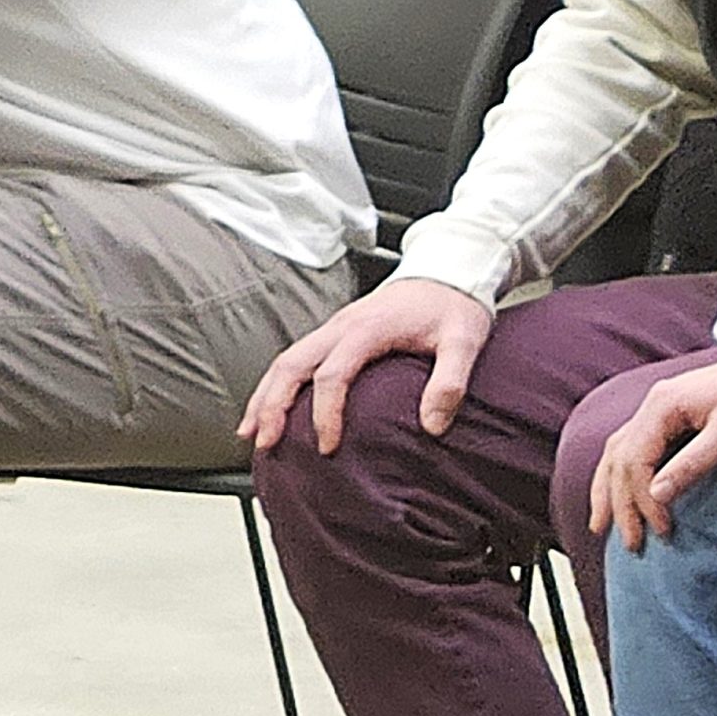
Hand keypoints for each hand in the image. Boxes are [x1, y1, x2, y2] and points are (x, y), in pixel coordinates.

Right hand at [237, 277, 494, 453]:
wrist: (449, 270)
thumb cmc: (454, 305)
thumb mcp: (464, 341)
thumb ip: (450, 382)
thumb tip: (433, 426)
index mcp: (367, 328)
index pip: (332, 374)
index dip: (325, 412)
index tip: (328, 446)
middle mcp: (341, 326)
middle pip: (291, 364)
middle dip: (272, 404)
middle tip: (264, 442)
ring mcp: (334, 328)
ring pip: (285, 361)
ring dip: (265, 396)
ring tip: (251, 432)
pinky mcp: (335, 333)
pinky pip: (295, 358)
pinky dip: (275, 385)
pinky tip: (270, 407)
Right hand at [585, 349, 716, 550]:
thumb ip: (692, 463)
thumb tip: (657, 495)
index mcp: (661, 406)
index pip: (635, 461)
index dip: (643, 500)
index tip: (662, 529)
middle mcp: (651, 407)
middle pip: (619, 461)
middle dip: (621, 505)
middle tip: (631, 544)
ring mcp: (656, 411)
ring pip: (616, 455)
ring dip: (609, 492)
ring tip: (600, 525)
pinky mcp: (668, 419)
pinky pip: (629, 450)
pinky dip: (619, 476)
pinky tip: (615, 491)